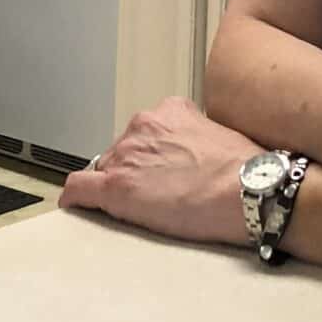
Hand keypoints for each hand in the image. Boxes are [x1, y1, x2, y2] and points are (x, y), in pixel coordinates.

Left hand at [61, 96, 263, 247]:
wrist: (246, 189)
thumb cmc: (243, 170)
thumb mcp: (219, 135)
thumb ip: (194, 138)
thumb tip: (193, 158)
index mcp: (169, 111)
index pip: (144, 133)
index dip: (148, 156)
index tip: (155, 170)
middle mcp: (143, 126)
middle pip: (122, 151)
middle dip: (131, 171)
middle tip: (152, 195)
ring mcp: (127, 156)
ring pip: (104, 169)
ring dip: (114, 186)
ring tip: (136, 210)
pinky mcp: (117, 188)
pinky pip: (79, 189)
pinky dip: (74, 199)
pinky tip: (75, 208)